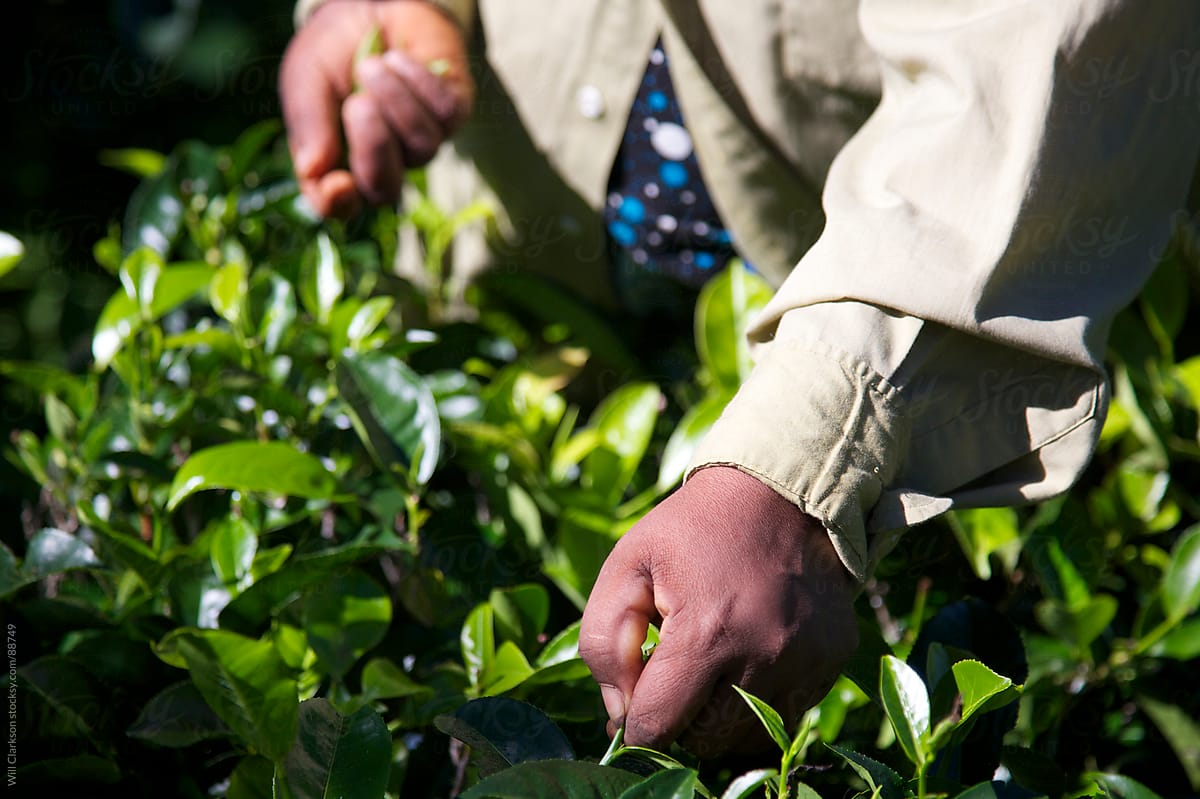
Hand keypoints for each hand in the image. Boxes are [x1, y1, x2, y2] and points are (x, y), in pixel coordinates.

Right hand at [279, 0, 472, 217]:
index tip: (337, 185)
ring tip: (373, 64)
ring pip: (422, 148)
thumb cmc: (331, 51)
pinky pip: (445, 115)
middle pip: (386, 189)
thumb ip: (309, 124)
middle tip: (358, 104)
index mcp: (337, 164)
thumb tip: (312, 170)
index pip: (339, 207)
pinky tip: (399, 59)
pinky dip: (419, 81)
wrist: (367, 5)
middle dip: (374, 148)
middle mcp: (382, 163)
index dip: (338, 205)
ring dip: (396, 101)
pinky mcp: (452, 115)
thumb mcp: (307, 80)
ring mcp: (419, 142)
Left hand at [579, 466, 858, 756]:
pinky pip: (790, 712)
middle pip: (706, 740)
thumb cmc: (691, 529)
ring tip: (711, 667)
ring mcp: (806, 660)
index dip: (635, 725)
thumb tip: (619, 710)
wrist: (777, 492)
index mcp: (705, 633)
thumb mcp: (628, 565)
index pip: (658, 727)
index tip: (634, 705)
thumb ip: (605, 641)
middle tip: (672, 680)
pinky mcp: (833, 658)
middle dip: (679, 722)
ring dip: (721, 717)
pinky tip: (749, 657)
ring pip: (750, 735)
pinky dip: (762, 700)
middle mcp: (763, 655)